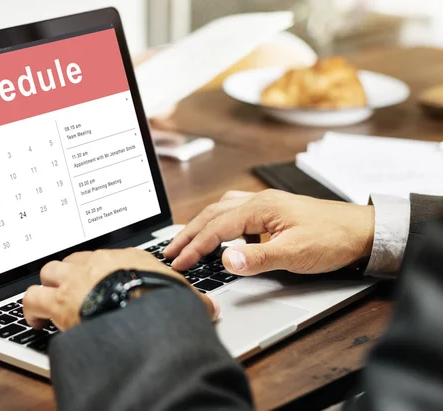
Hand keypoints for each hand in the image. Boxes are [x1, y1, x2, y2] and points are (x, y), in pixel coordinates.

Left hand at [22, 248, 218, 330]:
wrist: (144, 313)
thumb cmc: (163, 302)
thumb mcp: (183, 297)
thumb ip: (193, 299)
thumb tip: (210, 308)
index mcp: (126, 258)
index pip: (107, 257)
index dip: (100, 270)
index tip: (100, 281)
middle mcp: (98, 263)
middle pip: (74, 260)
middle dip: (71, 274)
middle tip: (72, 290)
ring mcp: (76, 280)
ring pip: (49, 271)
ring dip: (47, 286)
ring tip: (49, 302)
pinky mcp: (59, 301)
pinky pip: (32, 298)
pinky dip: (31, 309)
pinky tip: (35, 321)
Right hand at [164, 189, 374, 275]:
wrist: (363, 230)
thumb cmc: (333, 238)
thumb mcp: (295, 253)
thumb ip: (258, 257)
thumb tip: (225, 260)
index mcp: (260, 208)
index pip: (216, 228)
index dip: (194, 247)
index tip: (178, 263)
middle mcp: (259, 201)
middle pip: (212, 214)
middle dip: (188, 234)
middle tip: (170, 251)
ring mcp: (266, 205)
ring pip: (222, 210)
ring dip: (201, 225)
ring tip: (186, 241)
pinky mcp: (272, 212)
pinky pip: (236, 212)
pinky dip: (220, 223)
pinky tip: (222, 233)